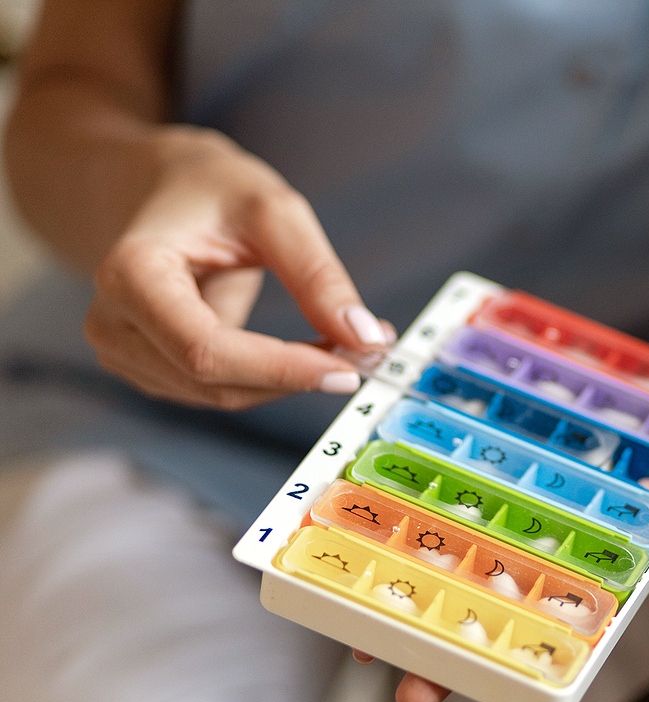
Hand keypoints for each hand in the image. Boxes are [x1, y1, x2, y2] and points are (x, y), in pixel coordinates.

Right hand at [83, 128, 388, 409]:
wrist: (162, 191)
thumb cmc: (212, 190)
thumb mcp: (274, 210)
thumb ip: (318, 275)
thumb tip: (363, 338)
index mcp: (130, 274)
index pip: (207, 350)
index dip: (281, 369)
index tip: (349, 368)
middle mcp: (112, 323)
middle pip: (215, 382)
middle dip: (297, 375)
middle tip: (369, 350)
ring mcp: (125, 353)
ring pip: (222, 395)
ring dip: (291, 380)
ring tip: (345, 341)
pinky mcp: (152, 370)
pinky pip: (221, 391)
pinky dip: (274, 378)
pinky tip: (311, 350)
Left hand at [355, 476, 648, 701]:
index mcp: (589, 583)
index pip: (554, 645)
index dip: (530, 682)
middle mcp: (539, 560)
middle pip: (486, 621)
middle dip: (446, 665)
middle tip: (412, 699)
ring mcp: (507, 518)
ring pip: (452, 574)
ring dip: (408, 610)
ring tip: (368, 647)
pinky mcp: (486, 469)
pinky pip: (444, 500)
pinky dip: (408, 523)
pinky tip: (373, 540)